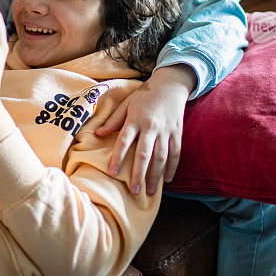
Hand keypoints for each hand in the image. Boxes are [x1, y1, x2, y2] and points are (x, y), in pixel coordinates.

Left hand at [95, 64, 194, 194]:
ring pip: (161, 156)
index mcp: (135, 119)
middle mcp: (150, 126)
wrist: (170, 84)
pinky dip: (172, 167)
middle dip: (139, 174)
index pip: (124, 140)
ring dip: (155, 175)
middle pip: (144, 153)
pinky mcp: (177, 132)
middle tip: (134, 191)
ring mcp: (165, 130)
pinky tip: (167, 180)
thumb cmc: (144, 95)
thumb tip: (98, 133)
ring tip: (150, 191)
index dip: (118, 157)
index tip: (112, 172)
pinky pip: (176, 153)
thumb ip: (113, 120)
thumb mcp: (126, 104)